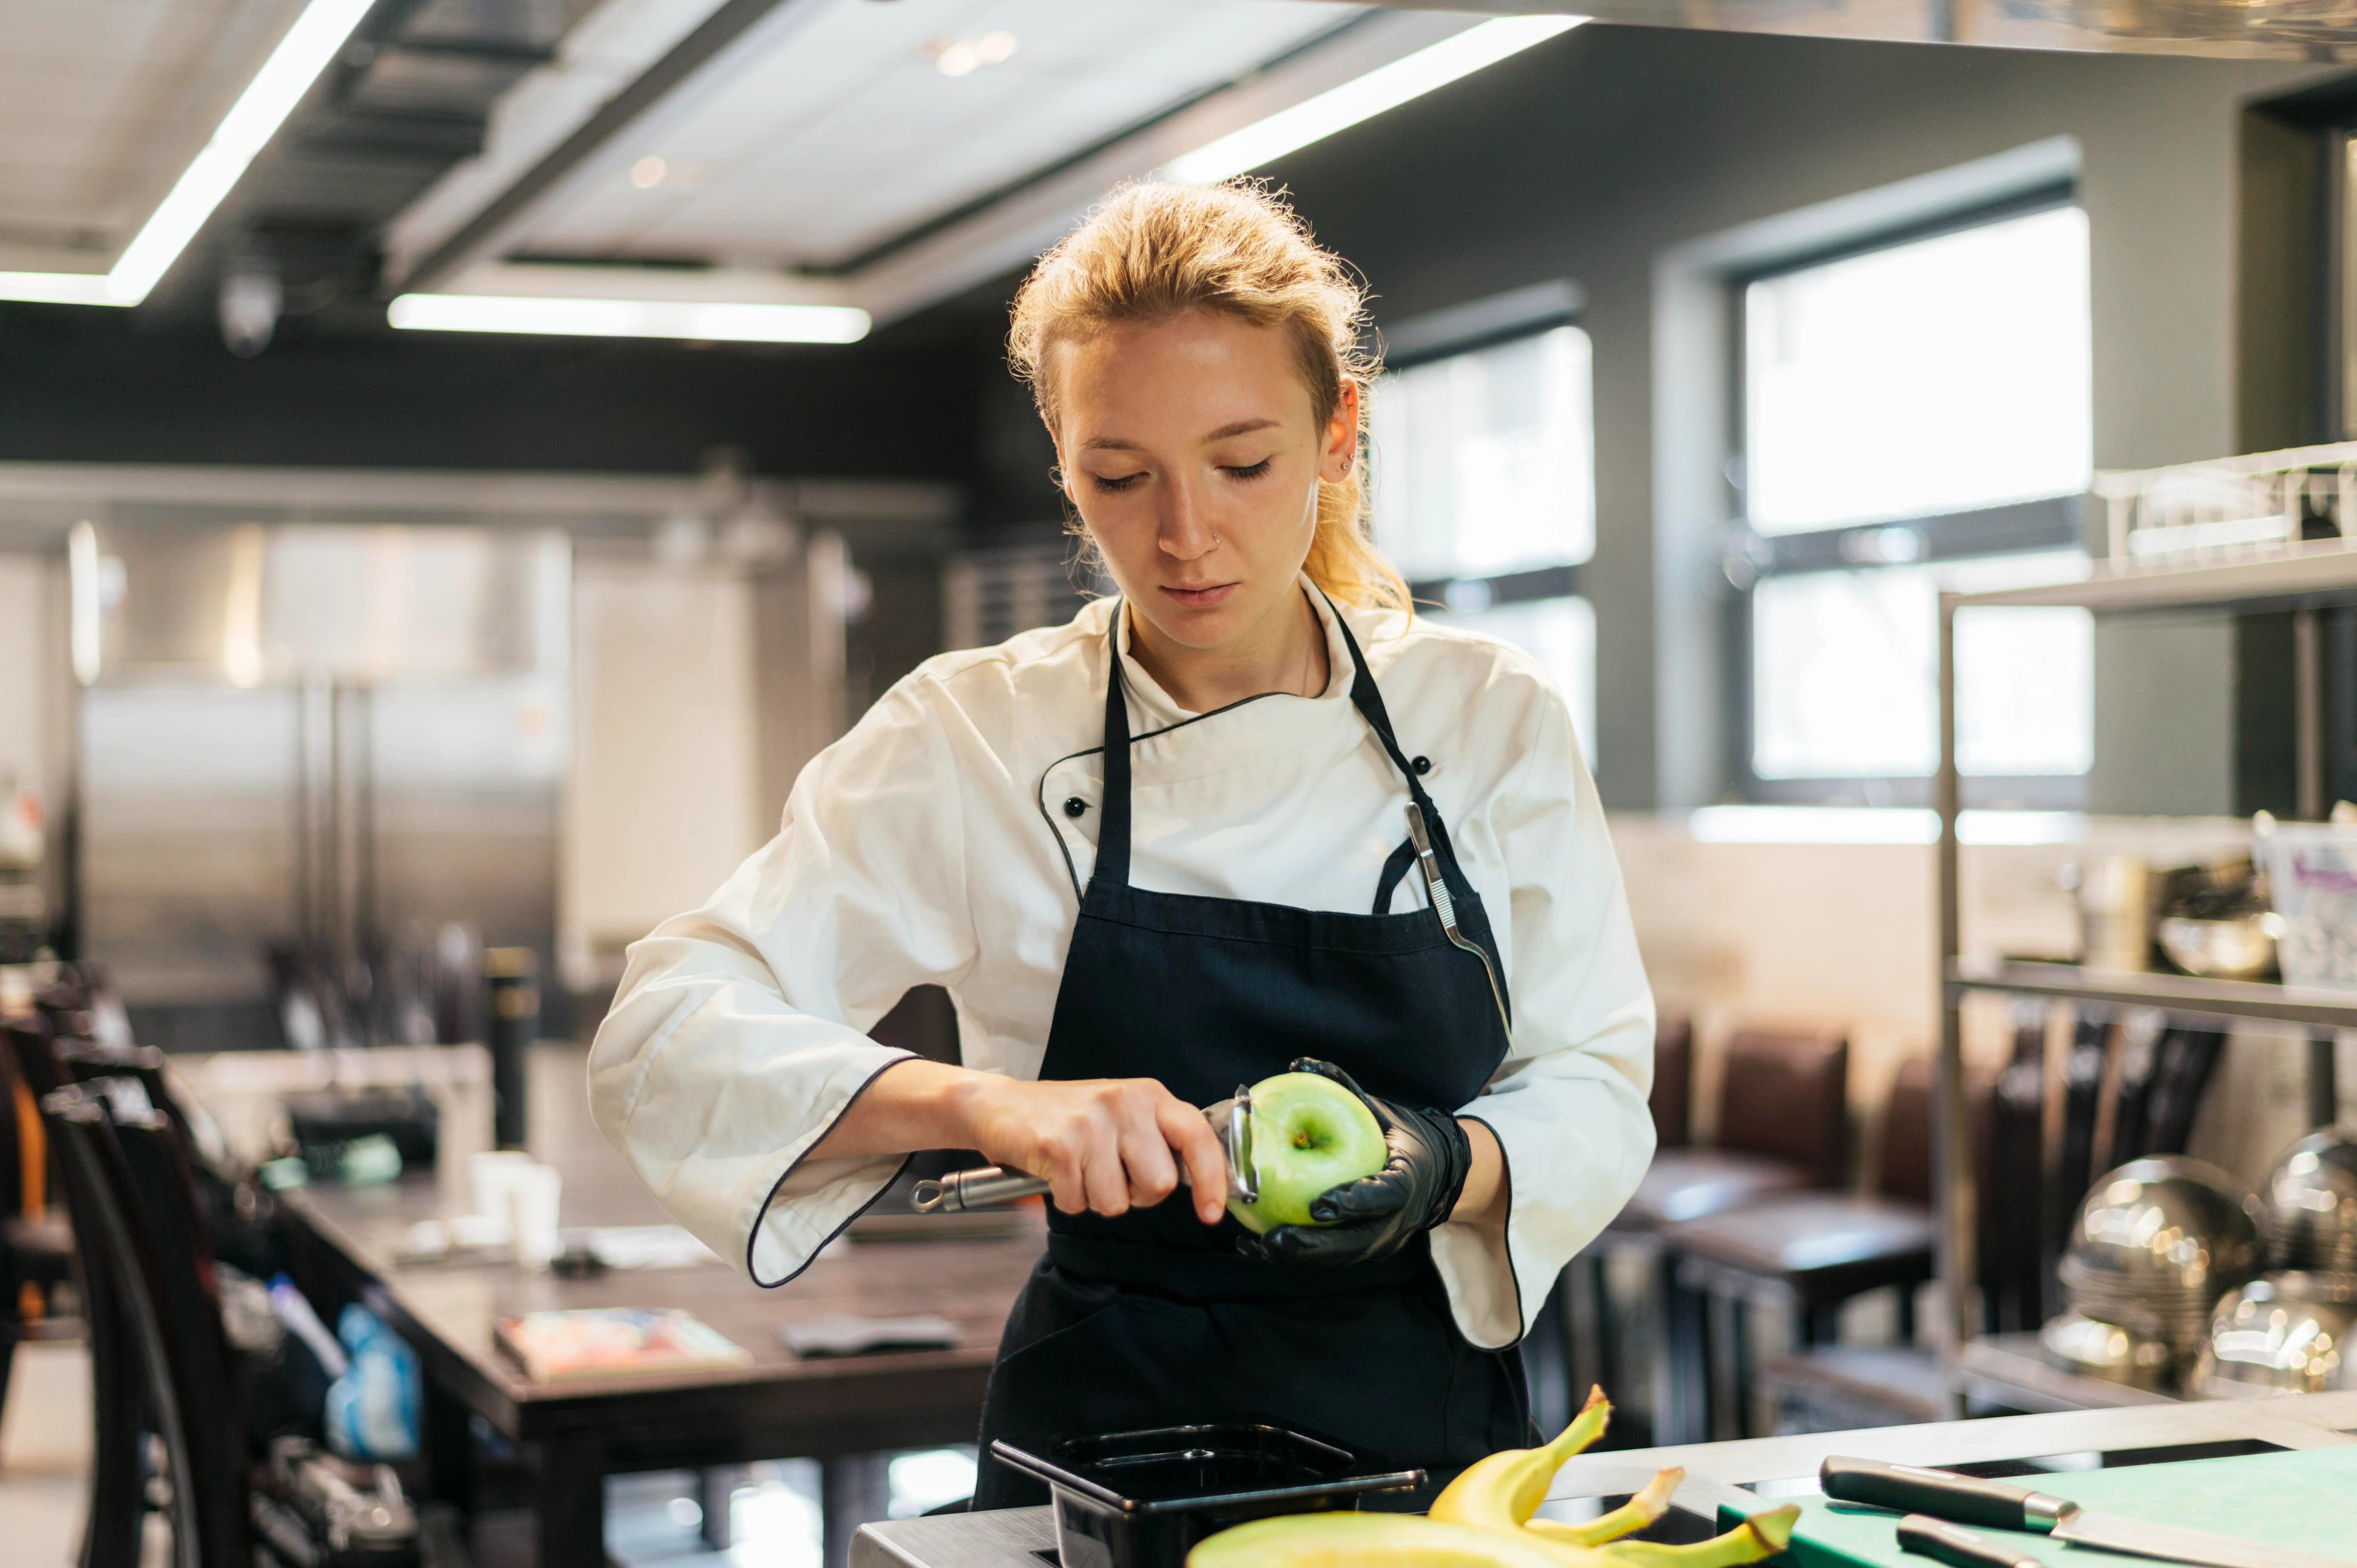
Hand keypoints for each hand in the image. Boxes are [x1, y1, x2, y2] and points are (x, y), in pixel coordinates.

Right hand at [957, 1074, 1228, 1224]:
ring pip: (1117, 1202)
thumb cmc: (1067, 1118)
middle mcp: (1125, 1103)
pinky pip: (1079, 1203)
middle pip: (1158, 1184)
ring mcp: (1092, 1123)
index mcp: (1149, 1095)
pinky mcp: (1059, 1146)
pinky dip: (1068, 1199)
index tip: (1212, 1212)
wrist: (999, 1106)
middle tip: (1110, 1174)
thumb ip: (1157, 1139)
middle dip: (1136, 1195)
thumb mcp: (1122, 1115)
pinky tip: (1057, 1173)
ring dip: (1096, 1198)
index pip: (1197, 1137)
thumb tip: (1195, 1181)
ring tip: (1079, 1170)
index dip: (1212, 1180)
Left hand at [1236, 1058, 1470, 1266]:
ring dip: (1299, 1256)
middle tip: (1274, 1239)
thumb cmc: (1398, 1135)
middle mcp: (1398, 1218)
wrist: (1435, 1172)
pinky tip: (1259, 1247)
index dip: (1353, 1203)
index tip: (1319, 1206)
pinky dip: (1297, 1255)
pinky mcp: (1366, 1249)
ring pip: (1340, 1256)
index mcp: (1408, 1179)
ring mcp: (1383, 1239)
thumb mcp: (1379, 1110)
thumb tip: (1299, 1063)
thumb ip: (1344, 1088)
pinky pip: (1331, 1257)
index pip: (1385, 1195)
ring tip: (1259, 1247)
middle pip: (1357, 1241)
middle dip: (1314, 1244)